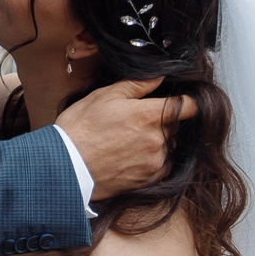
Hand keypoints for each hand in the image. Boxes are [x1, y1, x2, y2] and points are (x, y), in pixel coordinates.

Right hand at [60, 78, 185, 201]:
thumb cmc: (80, 129)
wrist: (65, 166)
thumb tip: (159, 76)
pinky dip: (155, 160)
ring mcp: (155, 161)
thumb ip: (136, 85)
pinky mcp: (149, 179)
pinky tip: (134, 156)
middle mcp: (157, 139)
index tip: (182, 101)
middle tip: (137, 121)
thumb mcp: (103, 97)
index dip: (188, 102)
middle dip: (163, 121)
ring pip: (169, 146)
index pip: (188, 106)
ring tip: (131, 141)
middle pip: (175, 126)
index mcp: (148, 115)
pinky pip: (164, 166)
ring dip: (158, 142)